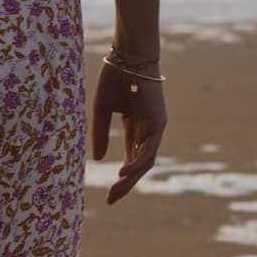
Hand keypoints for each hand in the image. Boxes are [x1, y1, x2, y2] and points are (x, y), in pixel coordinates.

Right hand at [91, 60, 166, 204]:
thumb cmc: (114, 77)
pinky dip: (136, 162)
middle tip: (112, 199)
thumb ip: (100, 134)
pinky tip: (124, 172)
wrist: (128, 56)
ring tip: (116, 190)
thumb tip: (98, 160)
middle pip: (139, 165)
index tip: (109, 195)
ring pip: (145, 161)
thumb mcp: (101, 110)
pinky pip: (148, 149)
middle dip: (126, 184)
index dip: (121, 178)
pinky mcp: (158, 123)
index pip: (130, 159)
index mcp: (134, 127)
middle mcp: (147, 130)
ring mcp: (154, 127)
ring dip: (131, 178)